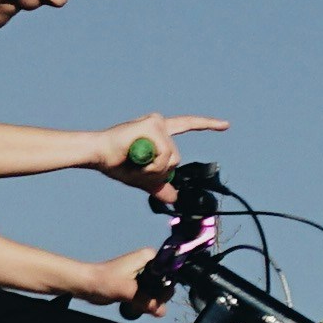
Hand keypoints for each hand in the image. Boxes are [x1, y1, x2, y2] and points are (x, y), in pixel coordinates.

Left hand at [85, 248, 159, 317]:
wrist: (88, 284)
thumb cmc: (104, 280)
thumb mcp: (128, 291)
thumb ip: (147, 301)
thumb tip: (161, 311)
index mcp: (150, 258)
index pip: (170, 272)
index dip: (166, 286)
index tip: (155, 295)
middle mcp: (150, 265)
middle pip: (166, 285)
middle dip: (157, 297)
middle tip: (142, 301)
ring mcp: (145, 276)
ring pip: (158, 293)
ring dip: (150, 302)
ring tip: (134, 303)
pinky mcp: (138, 286)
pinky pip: (149, 297)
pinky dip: (144, 304)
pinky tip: (133, 306)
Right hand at [91, 114, 224, 204]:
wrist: (97, 154)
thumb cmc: (115, 162)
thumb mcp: (142, 178)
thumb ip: (160, 185)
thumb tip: (174, 199)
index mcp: (159, 132)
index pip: (188, 126)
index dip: (207, 125)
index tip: (226, 125)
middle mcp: (160, 124)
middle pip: (176, 159)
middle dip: (158, 172)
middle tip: (138, 167)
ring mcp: (157, 123)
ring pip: (171, 159)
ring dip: (152, 169)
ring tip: (134, 161)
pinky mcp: (153, 125)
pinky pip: (163, 155)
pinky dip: (150, 164)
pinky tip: (135, 156)